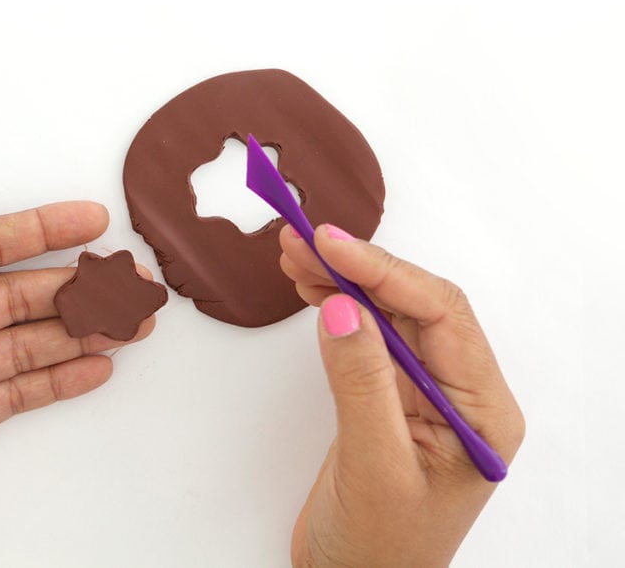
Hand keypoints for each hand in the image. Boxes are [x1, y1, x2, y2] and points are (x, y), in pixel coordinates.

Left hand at [0, 201, 154, 565]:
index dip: (41, 231)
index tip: (90, 222)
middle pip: (18, 297)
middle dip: (77, 289)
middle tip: (128, 283)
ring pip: (27, 342)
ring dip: (79, 334)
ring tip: (129, 327)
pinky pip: (20, 387)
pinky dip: (59, 377)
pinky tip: (94, 367)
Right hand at [280, 224, 524, 566]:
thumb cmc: (380, 549)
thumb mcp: (374, 466)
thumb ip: (362, 384)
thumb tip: (343, 308)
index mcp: (481, 412)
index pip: (441, 316)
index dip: (385, 273)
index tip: (332, 247)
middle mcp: (459, 395)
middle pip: (413, 306)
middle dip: (358, 269)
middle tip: (303, 239)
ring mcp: (421, 396)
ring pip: (386, 317)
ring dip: (342, 282)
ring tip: (294, 253)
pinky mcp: (386, 400)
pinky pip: (365, 340)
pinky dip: (335, 310)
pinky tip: (311, 288)